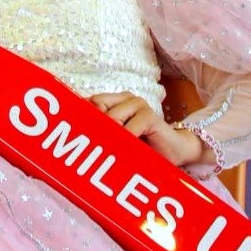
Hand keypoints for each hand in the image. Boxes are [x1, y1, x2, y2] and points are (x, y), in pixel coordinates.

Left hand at [88, 92, 204, 166]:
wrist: (174, 152)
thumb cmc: (142, 146)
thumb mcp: (117, 138)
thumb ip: (101, 129)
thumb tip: (77, 129)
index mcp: (115, 100)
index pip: (89, 101)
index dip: (83, 116)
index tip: (77, 133)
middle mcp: (126, 98)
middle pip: (97, 106)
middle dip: (96, 127)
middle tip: (98, 146)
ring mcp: (139, 104)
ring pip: (111, 118)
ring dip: (111, 138)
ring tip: (115, 151)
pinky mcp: (150, 116)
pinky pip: (128, 130)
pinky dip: (125, 142)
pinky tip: (128, 151)